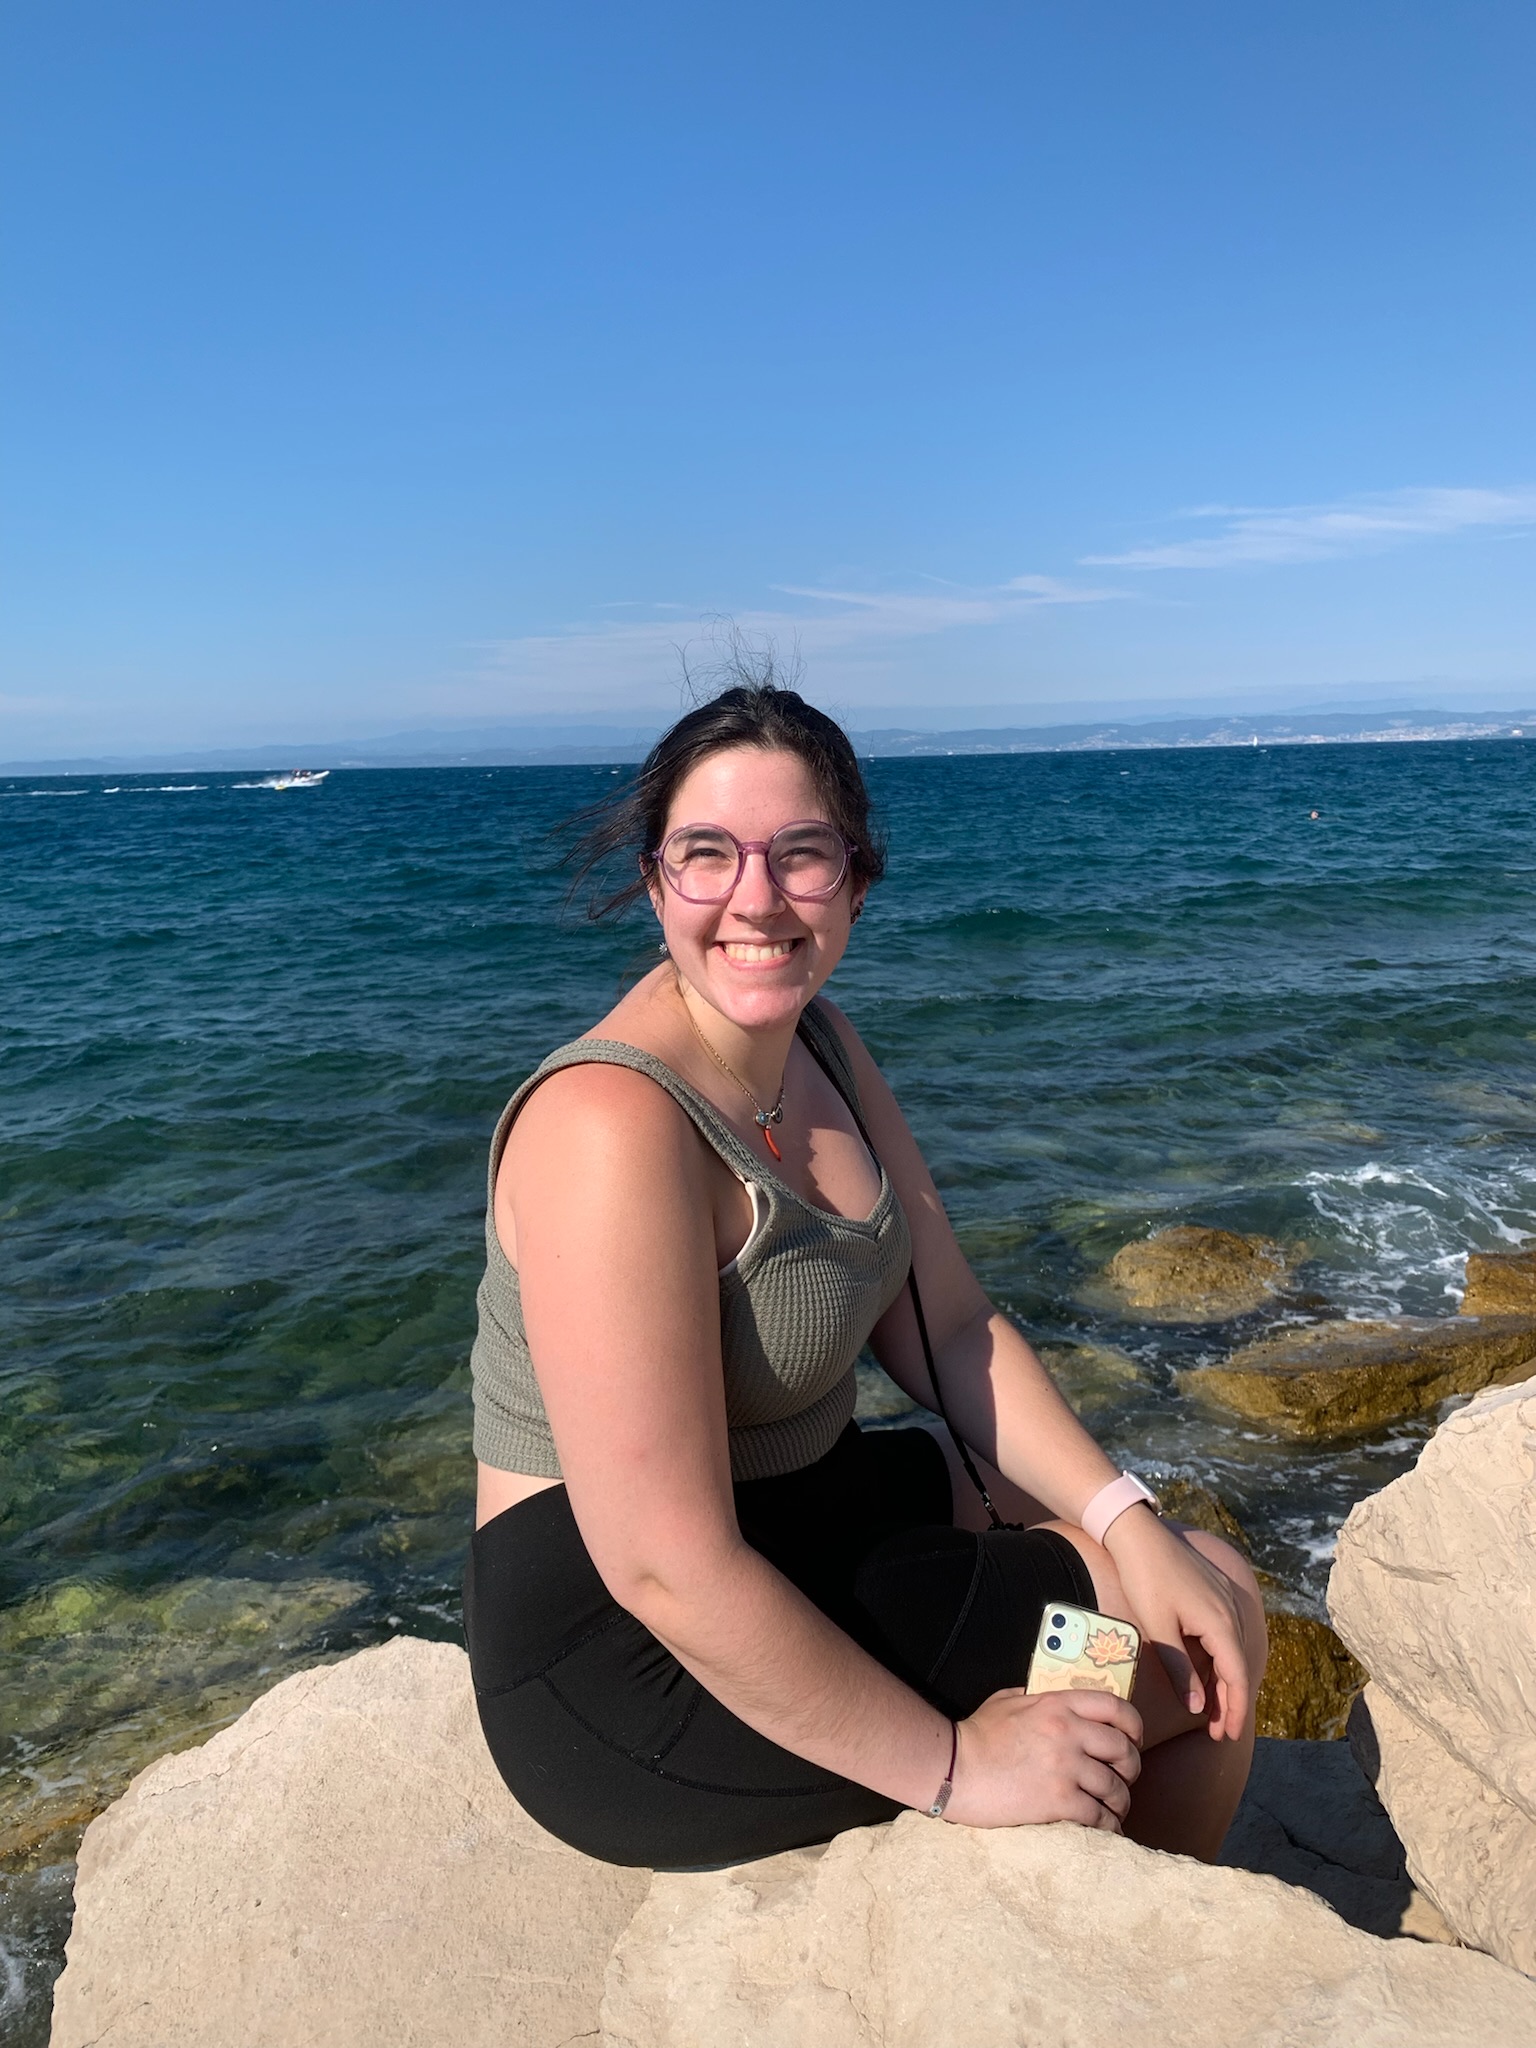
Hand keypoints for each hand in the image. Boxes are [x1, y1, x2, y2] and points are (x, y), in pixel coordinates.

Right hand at [942, 1686, 1142, 1830]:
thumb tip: (1049, 1701)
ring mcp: (1065, 1767)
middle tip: (1125, 1779)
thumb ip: (1034, 1697)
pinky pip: (1099, 1816)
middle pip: (1123, 1749)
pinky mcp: (1058, 1800)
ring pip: (1115, 1787)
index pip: (1114, 1707)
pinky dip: (1109, 1826)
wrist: (954, 1769)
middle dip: (1131, 1768)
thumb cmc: (976, 1735)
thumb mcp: (1006, 1700)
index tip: (1134, 1739)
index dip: (1133, 1725)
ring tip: (1115, 1810)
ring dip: (1121, 1802)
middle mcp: (1068, 1732)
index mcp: (1057, 1704)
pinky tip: (1106, 1830)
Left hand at [1104, 1509, 1250, 1738]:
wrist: (1136, 1533)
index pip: (1237, 1676)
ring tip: (1210, 1710)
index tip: (1227, 1736)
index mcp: (1221, 1622)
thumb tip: (1199, 1708)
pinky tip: (1207, 1672)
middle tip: (1216, 1732)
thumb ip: (1181, 1670)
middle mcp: (1230, 1610)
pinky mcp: (1214, 1590)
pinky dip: (1219, 1658)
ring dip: (1223, 1680)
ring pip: (1231, 1649)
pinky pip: (1225, 1633)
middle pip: (1238, 1665)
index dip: (1234, 1709)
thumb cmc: (1144, 1579)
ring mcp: (1224, 1598)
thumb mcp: (1158, 1629)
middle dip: (1229, 1701)